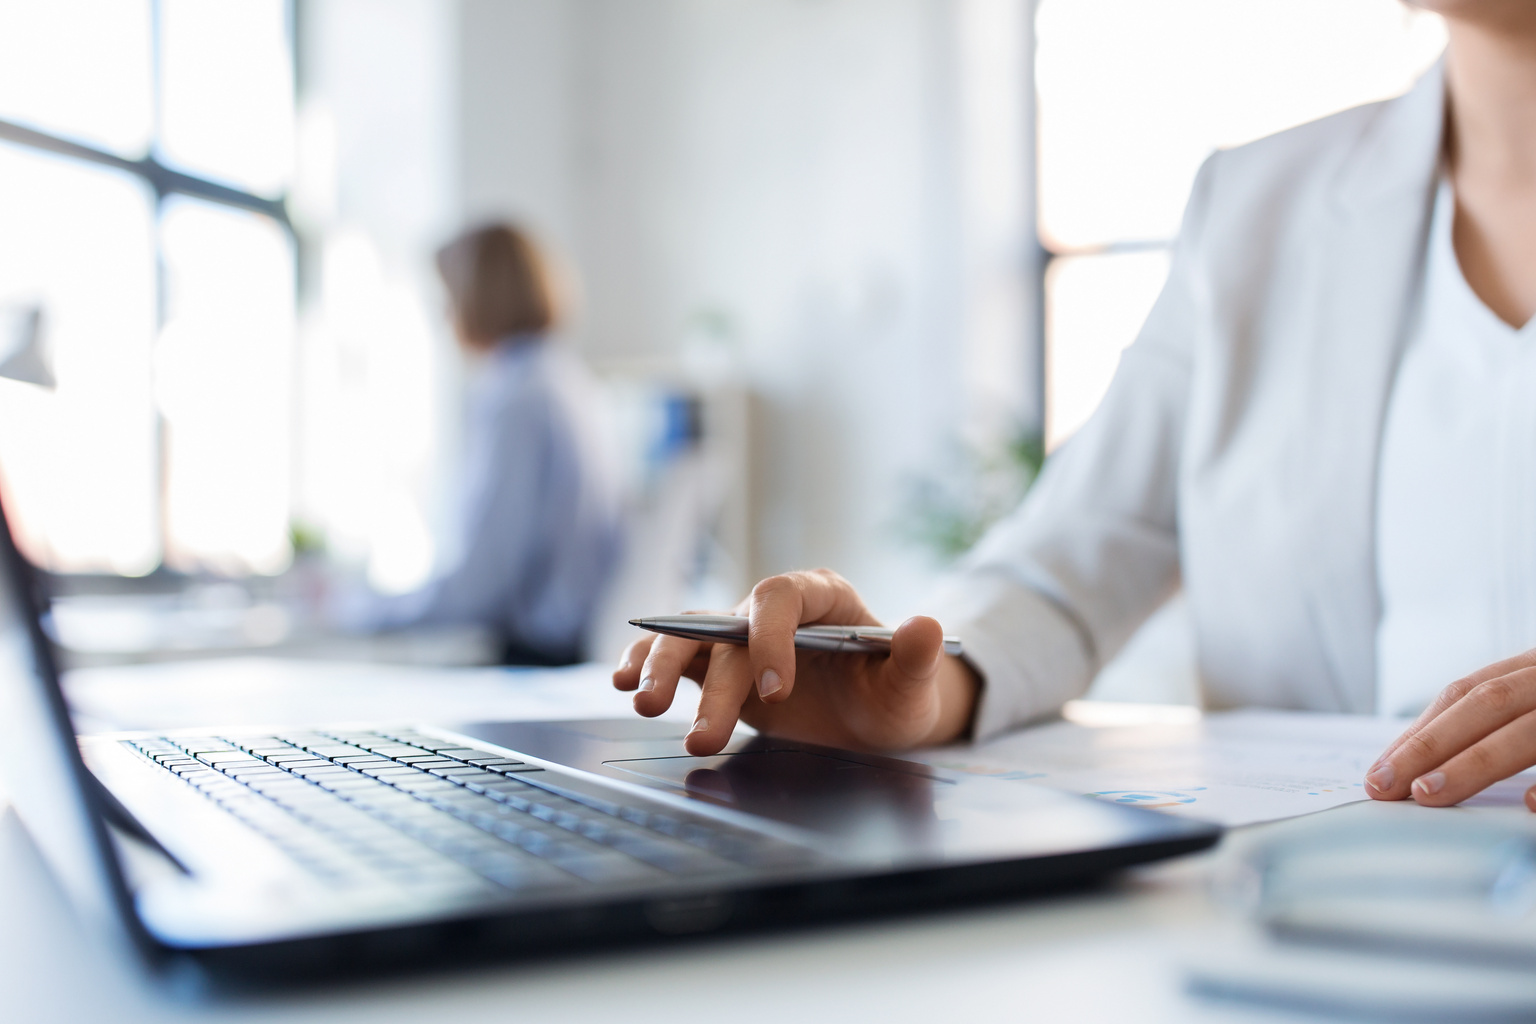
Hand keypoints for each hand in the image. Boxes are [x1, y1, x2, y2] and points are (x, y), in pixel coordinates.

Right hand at [611, 569, 978, 755]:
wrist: (874, 720)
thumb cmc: (893, 695)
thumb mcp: (912, 685)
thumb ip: (915, 657)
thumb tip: (926, 625)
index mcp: (821, 597)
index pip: (780, 599)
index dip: (770, 637)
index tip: (775, 690)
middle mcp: (773, 611)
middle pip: (728, 627)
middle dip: (712, 681)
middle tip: (704, 734)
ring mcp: (740, 637)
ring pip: (689, 636)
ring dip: (662, 668)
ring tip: (643, 704)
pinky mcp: (718, 667)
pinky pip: (675, 656)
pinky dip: (645, 664)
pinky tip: (623, 683)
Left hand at [1366, 648, 1535, 808]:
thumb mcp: (1531, 695)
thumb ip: (1496, 718)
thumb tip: (1428, 762)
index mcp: (1531, 668)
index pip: (1464, 694)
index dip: (1420, 730)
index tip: (1381, 769)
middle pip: (1485, 705)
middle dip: (1429, 746)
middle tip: (1385, 785)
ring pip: (1527, 731)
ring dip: (1474, 763)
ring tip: (1427, 793)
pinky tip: (1528, 803)